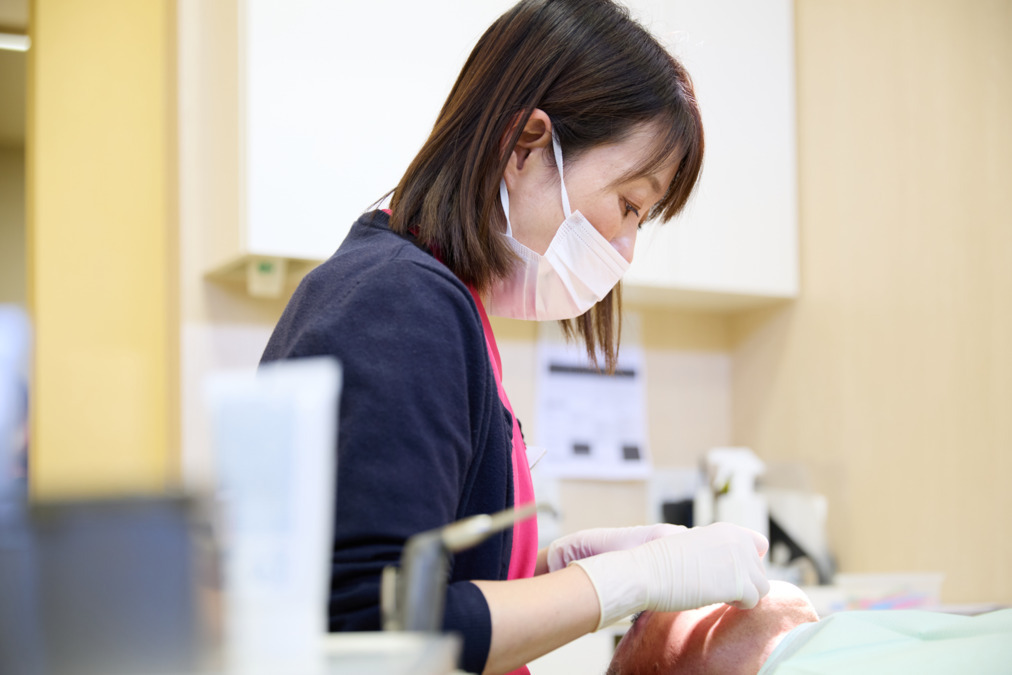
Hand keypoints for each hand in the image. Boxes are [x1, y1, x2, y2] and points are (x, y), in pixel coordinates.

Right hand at [571, 522, 769, 628]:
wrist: (641, 570)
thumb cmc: (655, 561)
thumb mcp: (686, 546)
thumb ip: (708, 549)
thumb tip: (721, 563)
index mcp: (723, 529)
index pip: (757, 543)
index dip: (746, 562)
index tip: (728, 574)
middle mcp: (736, 540)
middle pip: (759, 568)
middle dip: (743, 581)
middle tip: (718, 589)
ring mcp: (739, 560)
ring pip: (761, 586)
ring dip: (743, 594)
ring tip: (719, 597)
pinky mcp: (738, 582)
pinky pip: (753, 600)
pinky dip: (739, 606)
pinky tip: (719, 603)